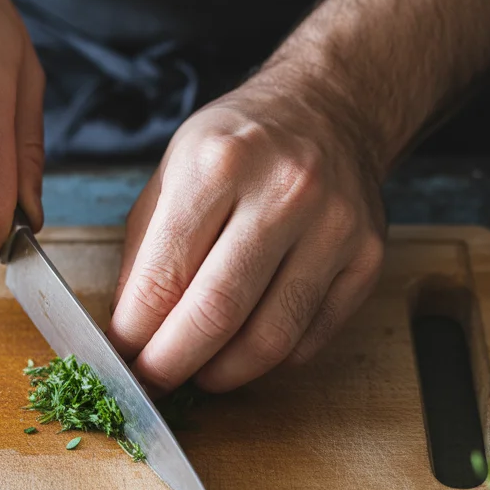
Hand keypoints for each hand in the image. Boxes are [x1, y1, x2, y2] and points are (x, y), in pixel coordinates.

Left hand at [108, 69, 386, 393]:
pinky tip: (247, 348)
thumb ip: (145, 253)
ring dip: (223, 372)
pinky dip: (271, 360)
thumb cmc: (240, 145)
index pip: (163, 276)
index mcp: (219, 163)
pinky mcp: (368, 258)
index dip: (134, 334)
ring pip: (270, 339)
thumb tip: (129, 333)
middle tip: (153, 381)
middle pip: (216, 314)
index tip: (121, 357)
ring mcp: (334, 227)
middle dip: (172, 364)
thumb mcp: (172, 173)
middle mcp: (283, 192)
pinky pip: (311, 338)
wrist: (330, 108)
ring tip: (200, 371)